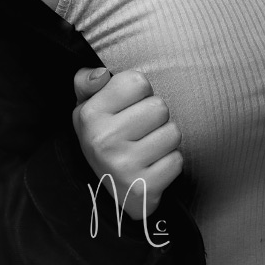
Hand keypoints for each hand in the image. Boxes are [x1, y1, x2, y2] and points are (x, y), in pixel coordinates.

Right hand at [72, 67, 182, 220]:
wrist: (105, 190)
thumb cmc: (102, 137)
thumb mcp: (87, 106)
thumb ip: (87, 81)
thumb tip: (102, 74)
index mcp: (89, 115)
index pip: (137, 82)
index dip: (140, 91)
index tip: (129, 105)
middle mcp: (103, 140)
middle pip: (159, 107)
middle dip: (155, 116)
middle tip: (140, 129)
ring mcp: (123, 166)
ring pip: (172, 133)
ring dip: (164, 138)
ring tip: (147, 146)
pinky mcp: (143, 188)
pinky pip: (176, 160)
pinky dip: (169, 162)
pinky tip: (152, 165)